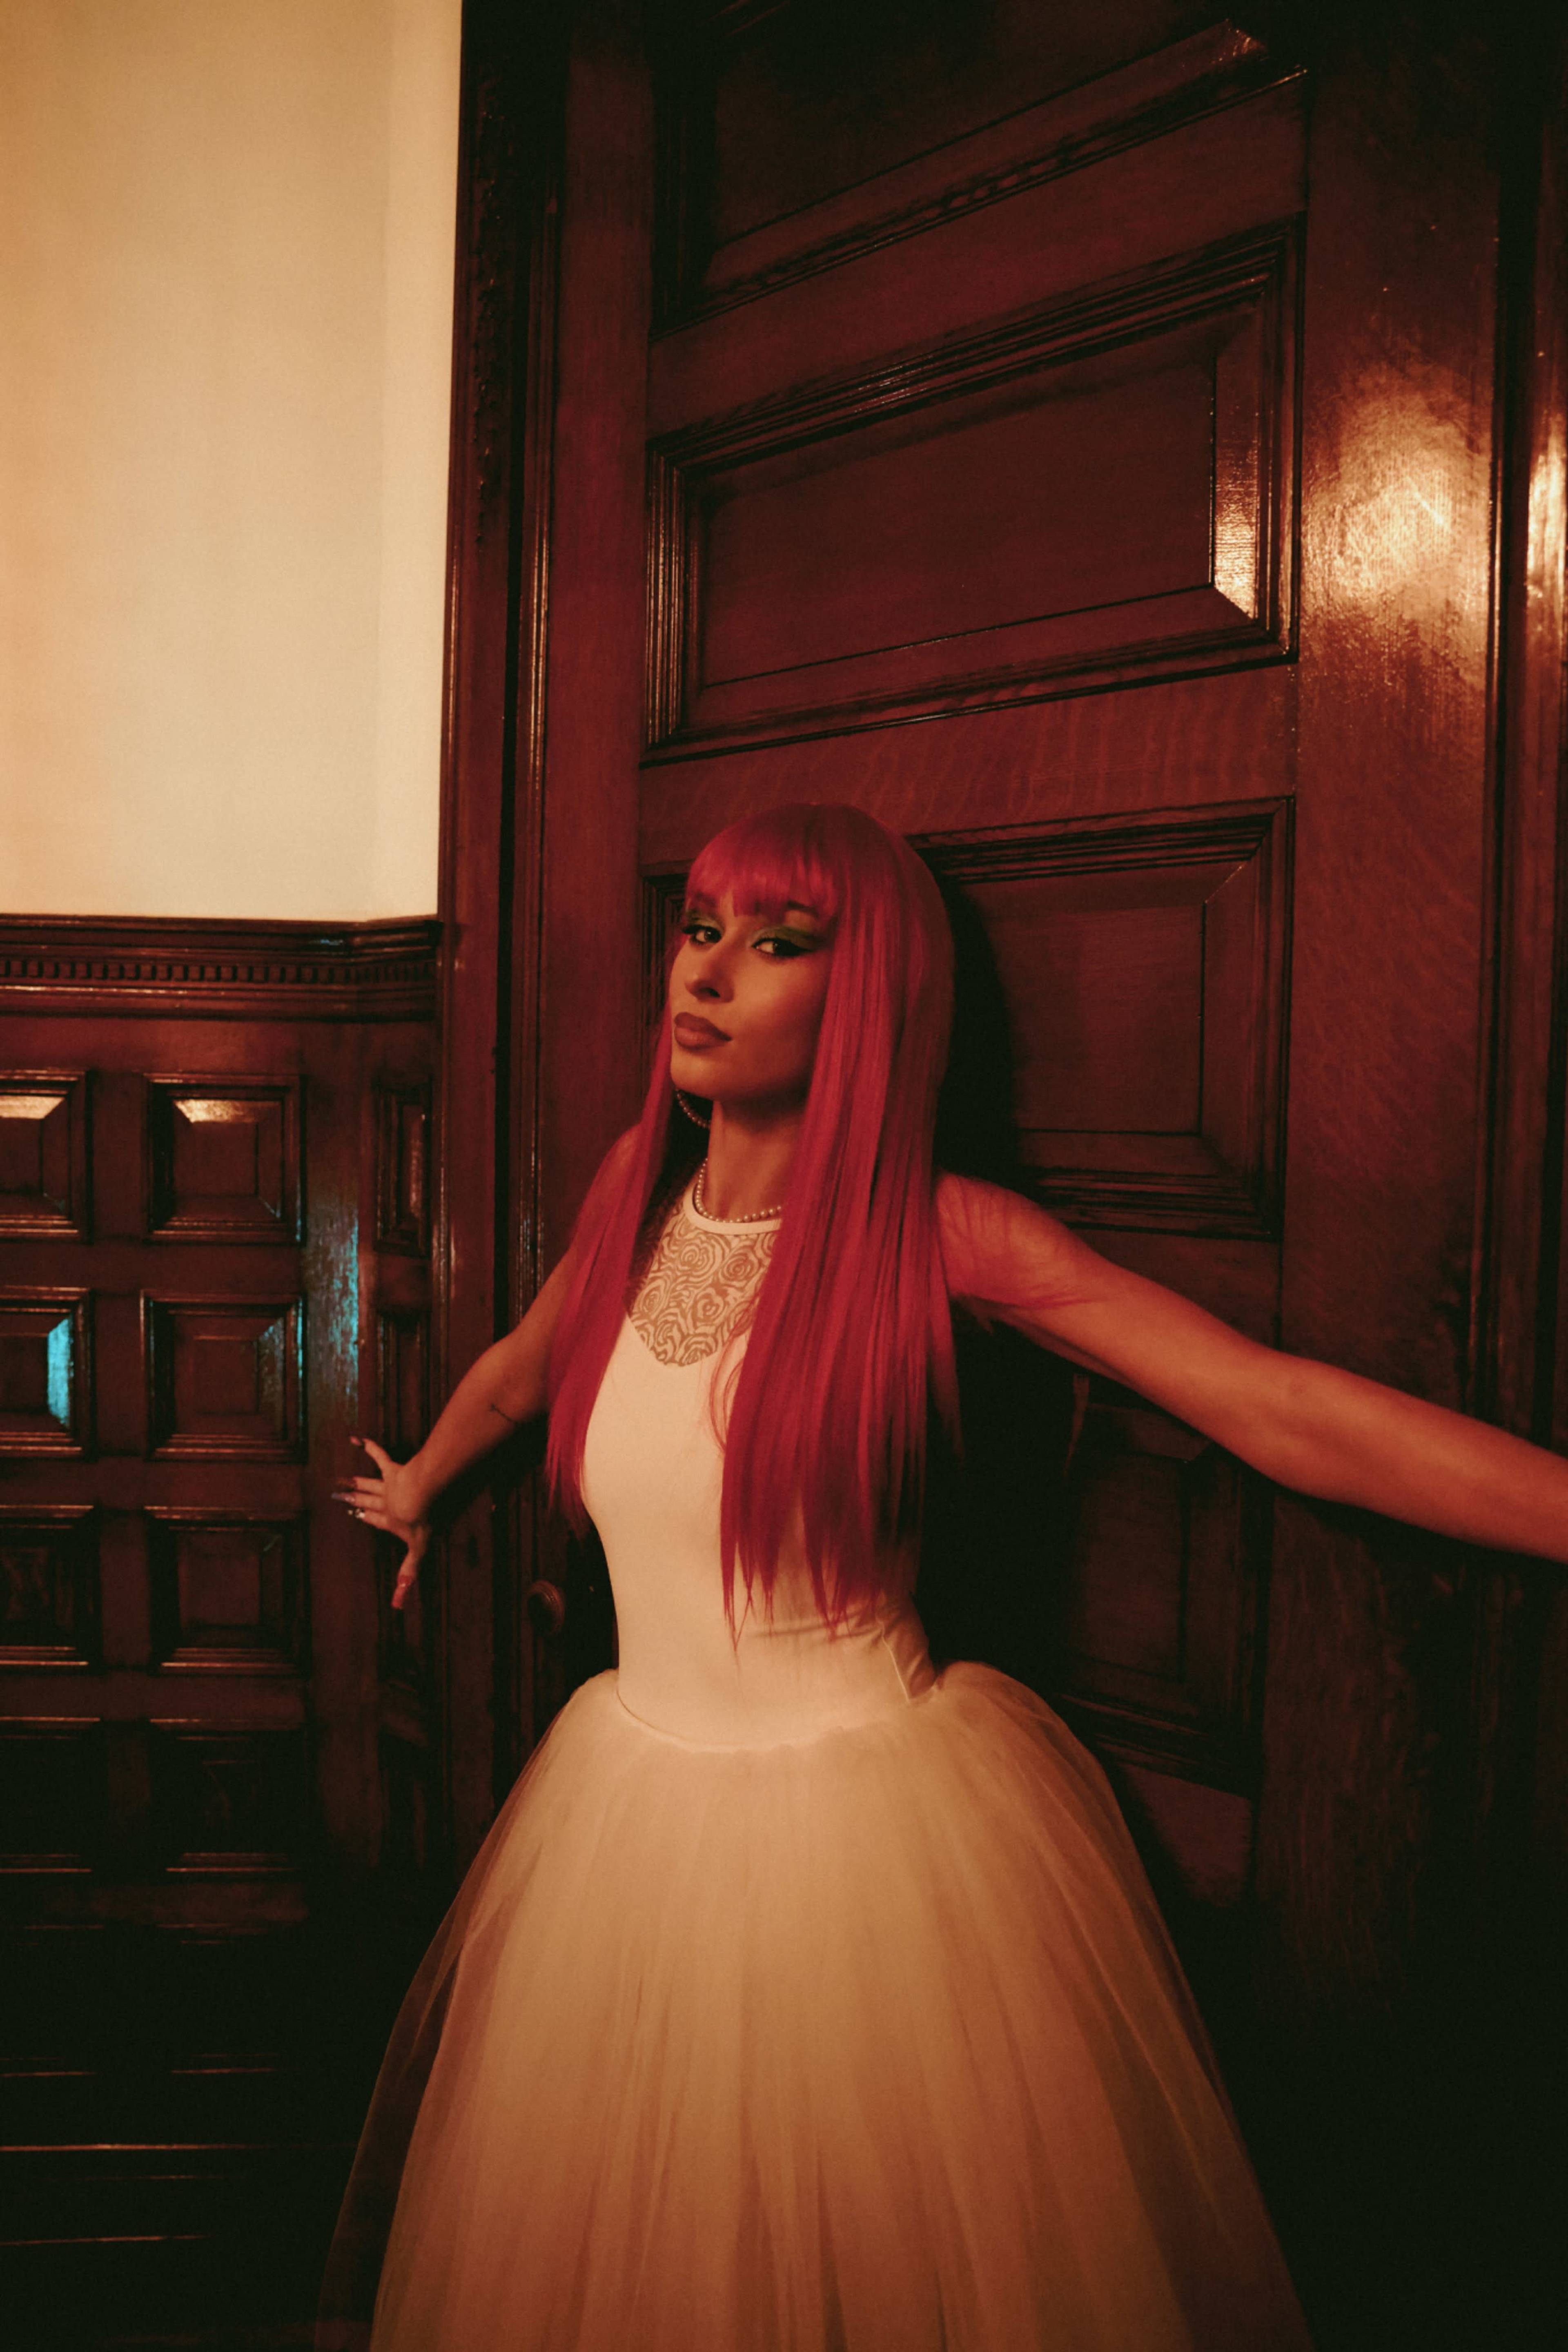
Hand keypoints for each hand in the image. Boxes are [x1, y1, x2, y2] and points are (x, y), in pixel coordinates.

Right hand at [335, 1436, 429, 1609]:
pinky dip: (369, 1447)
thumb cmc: (421, 1523)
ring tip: (342, 1479)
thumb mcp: (417, 1552)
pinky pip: (379, 1456)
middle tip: (336, 1495)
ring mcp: (387, 1484)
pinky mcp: (393, 1469)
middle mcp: (384, 1502)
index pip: (374, 1519)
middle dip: (352, 1499)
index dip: (364, 1517)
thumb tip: (398, 1606)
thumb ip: (408, 1575)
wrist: (421, 1496)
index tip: (354, 1514)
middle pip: (366, 1500)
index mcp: (388, 1520)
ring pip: (368, 1483)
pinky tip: (357, 1439)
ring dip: (355, 1482)